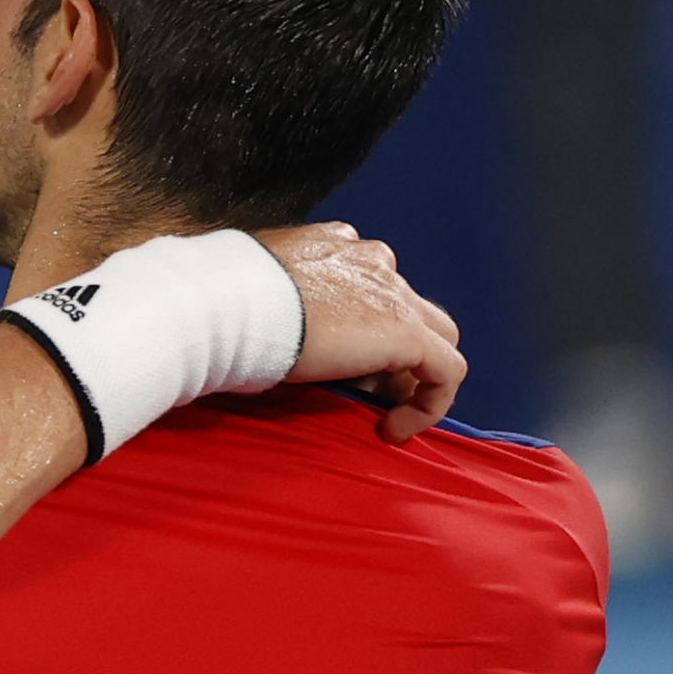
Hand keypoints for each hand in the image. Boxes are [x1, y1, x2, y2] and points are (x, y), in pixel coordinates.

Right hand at [253, 222, 465, 442]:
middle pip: (408, 308)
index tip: (337, 361)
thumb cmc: (227, 297)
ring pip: (436, 336)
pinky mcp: (407, 331)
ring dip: (412, 374)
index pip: (370, 283)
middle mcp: (370, 259)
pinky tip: (394, 430)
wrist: (233, 302)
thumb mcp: (257, 287)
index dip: (362, 326)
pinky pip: (445, 372)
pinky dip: (427, 404)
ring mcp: (393, 291)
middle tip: (358, 386)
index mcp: (335, 243)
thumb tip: (267, 330)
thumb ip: (277, 296)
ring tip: (379, 410)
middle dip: (393, 349)